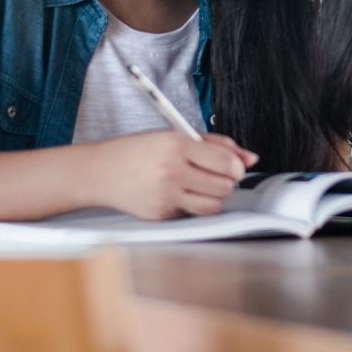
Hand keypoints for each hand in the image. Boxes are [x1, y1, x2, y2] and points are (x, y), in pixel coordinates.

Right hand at [92, 131, 258, 219]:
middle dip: (226, 181)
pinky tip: (179, 194)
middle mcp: (172, 171)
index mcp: (176, 145)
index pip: (225, 162)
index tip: (235, 167)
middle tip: (214, 174)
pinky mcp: (162, 215)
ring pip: (214, 205)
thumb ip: (215, 145)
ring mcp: (166, 196)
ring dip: (214, 196)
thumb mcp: (175, 136)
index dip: (237, 166)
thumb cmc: (138, 151)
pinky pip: (193, 214)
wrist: (101, 172)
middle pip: (224, 186)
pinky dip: (193, 206)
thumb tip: (250, 158)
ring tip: (200, 185)